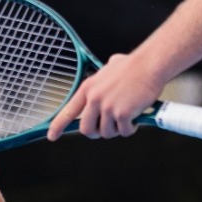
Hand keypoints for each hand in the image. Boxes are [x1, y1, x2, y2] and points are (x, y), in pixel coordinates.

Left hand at [46, 52, 162, 141]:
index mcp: (88, 88)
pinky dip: (131, 128)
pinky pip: (124, 131)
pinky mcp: (122, 114)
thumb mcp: (109, 68)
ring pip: (107, 133)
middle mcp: (94, 99)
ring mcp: (107, 107)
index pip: (68, 111)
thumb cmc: (134, 66)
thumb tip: (107, 73)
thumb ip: (103, 78)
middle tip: (108, 128)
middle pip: (87, 130)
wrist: (149, 65)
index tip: (52, 136)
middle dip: (97, 132)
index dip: (58, 126)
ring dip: (118, 129)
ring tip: (127, 117)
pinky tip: (136, 118)